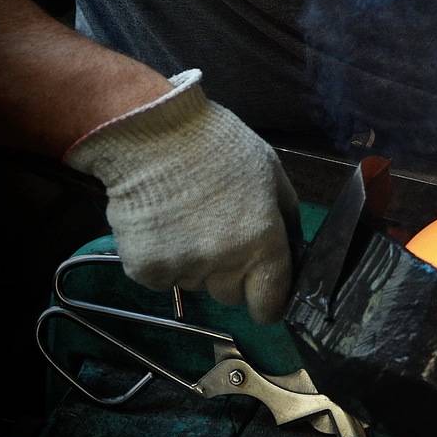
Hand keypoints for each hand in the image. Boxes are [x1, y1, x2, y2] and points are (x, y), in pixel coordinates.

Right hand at [65, 69, 299, 321]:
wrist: (150, 132)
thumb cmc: (215, 143)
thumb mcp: (269, 169)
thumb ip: (285, 214)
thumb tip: (292, 247)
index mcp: (261, 242)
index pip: (270, 304)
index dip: (268, 299)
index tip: (262, 288)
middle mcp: (223, 265)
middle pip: (231, 295)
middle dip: (230, 273)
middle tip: (218, 231)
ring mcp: (182, 270)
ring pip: (196, 283)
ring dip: (195, 261)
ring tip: (185, 216)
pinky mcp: (144, 270)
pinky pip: (162, 277)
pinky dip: (162, 258)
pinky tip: (160, 222)